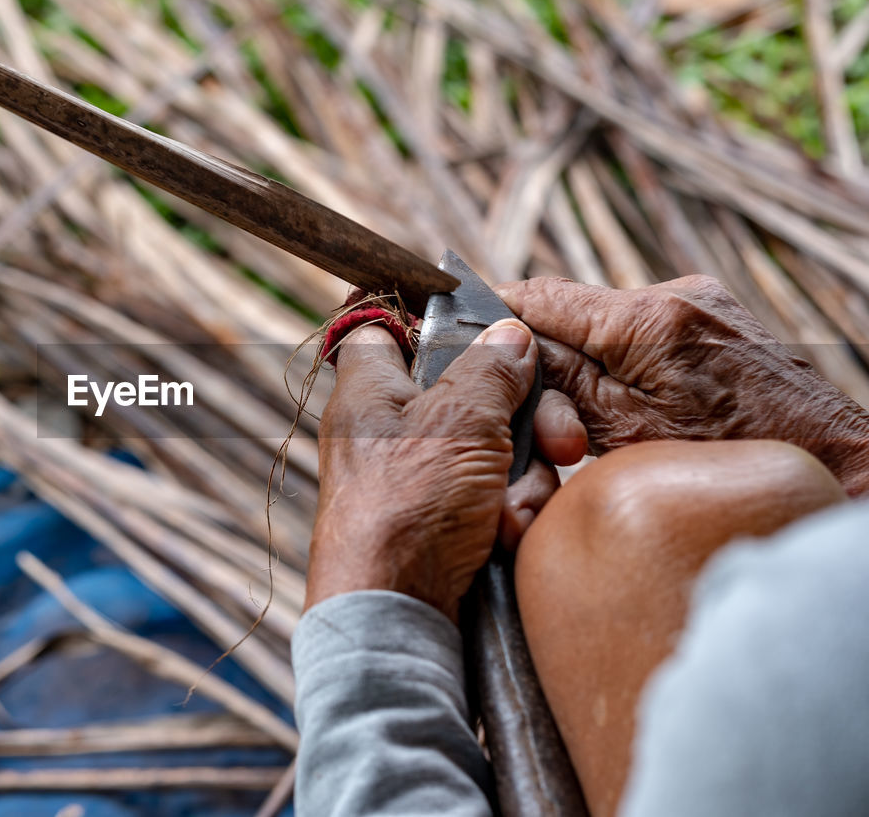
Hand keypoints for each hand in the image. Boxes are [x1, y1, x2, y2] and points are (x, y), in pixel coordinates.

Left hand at [308, 319, 586, 622]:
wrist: (396, 614)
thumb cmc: (407, 509)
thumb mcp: (457, 422)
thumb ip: (489, 371)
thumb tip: (509, 335)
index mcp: (371, 391)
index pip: (379, 328)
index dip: (418, 316)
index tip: (463, 311)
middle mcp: (390, 431)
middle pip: (472, 393)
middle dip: (524, 420)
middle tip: (556, 441)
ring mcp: (419, 479)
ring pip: (494, 449)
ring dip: (522, 479)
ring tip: (510, 513)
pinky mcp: (442, 523)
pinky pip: (493, 498)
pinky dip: (509, 515)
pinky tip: (508, 537)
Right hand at [497, 275, 868, 494]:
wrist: (838, 470)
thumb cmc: (732, 465)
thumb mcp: (625, 434)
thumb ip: (564, 384)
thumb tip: (509, 346)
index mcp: (646, 319)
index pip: (541, 295)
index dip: (494, 310)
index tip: (459, 325)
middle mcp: (676, 296)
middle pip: (574, 315)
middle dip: (550, 366)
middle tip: (552, 429)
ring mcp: (704, 305)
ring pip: (608, 328)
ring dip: (589, 372)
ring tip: (598, 432)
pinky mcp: (721, 322)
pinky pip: (646, 336)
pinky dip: (625, 369)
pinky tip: (638, 413)